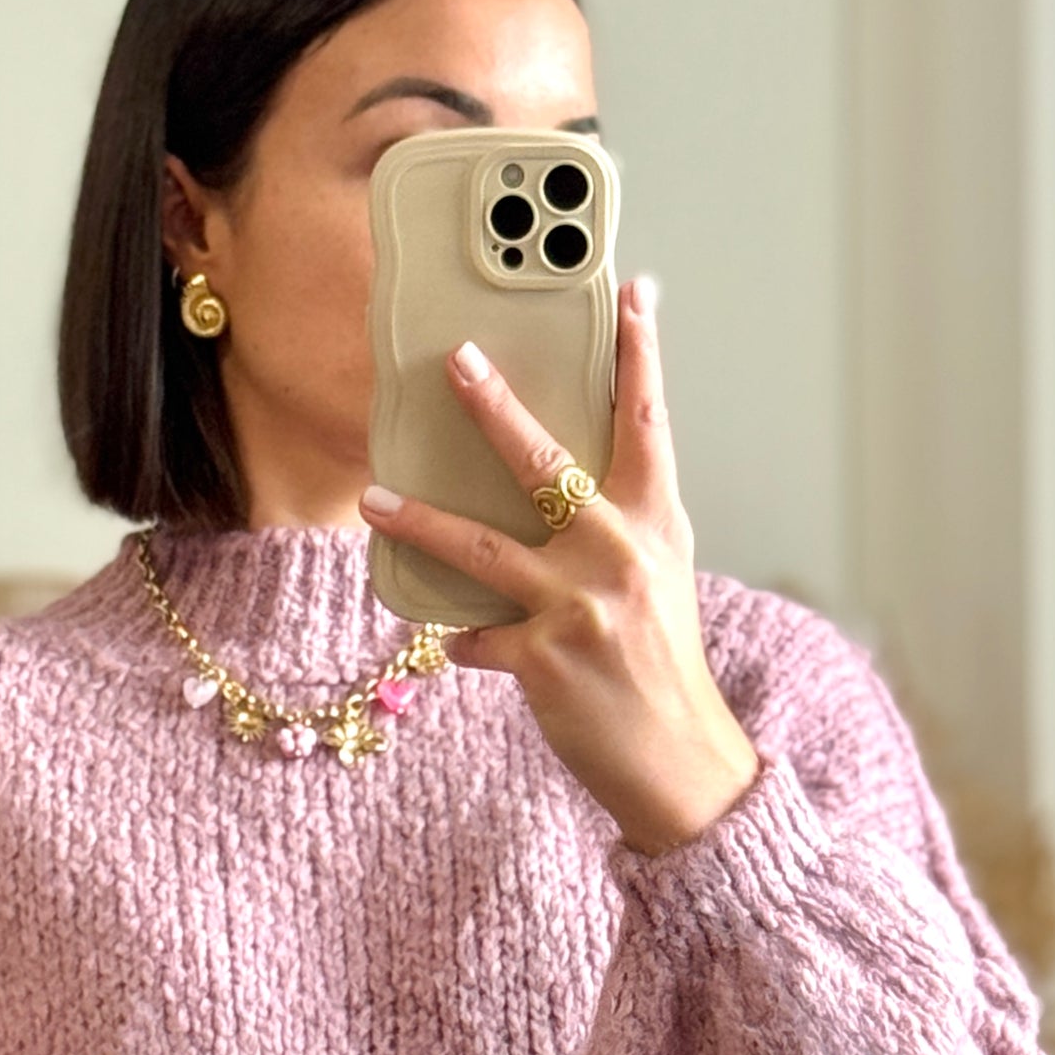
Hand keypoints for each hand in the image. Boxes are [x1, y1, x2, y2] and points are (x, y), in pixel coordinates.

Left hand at [359, 275, 761, 858]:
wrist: (679, 761)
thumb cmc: (661, 664)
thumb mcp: (658, 577)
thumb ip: (617, 523)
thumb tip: (553, 480)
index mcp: (655, 524)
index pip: (647, 423)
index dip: (640, 356)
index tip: (633, 292)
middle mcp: (620, 554)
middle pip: (548, 464)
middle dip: (496, 409)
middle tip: (457, 363)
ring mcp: (579, 606)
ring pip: (482, 546)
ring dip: (421, 519)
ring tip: (374, 498)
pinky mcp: (543, 659)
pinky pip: (474, 637)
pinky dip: (462, 639)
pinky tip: (458, 642)